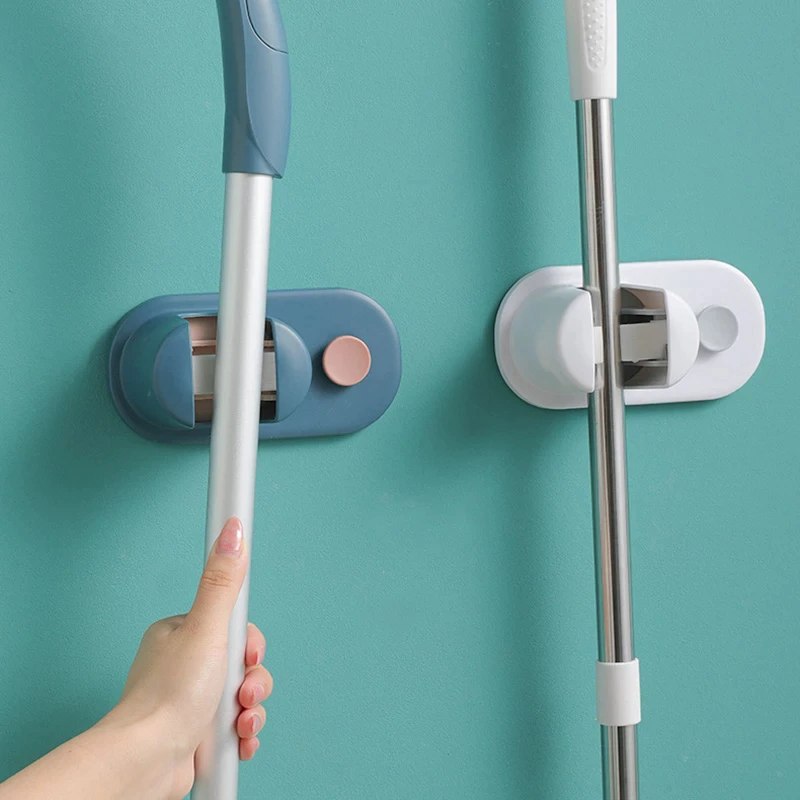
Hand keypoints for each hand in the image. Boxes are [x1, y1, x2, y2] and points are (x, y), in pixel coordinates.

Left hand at [111, 518, 272, 796]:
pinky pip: (236, 727)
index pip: (235, 625)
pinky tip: (236, 742)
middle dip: (252, 682)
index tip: (246, 654)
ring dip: (251, 712)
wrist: (147, 763)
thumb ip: (223, 582)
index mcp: (182, 634)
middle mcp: (186, 665)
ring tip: (238, 723)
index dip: (249, 644)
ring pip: (244, 696)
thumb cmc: (168, 698)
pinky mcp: (198, 733)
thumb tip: (232, 530)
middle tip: (241, 693)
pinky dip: (242, 736)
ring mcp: (192, 700)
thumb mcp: (207, 629)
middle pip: (244, 663)